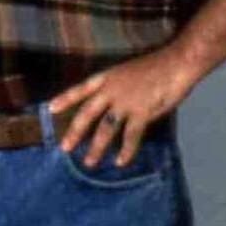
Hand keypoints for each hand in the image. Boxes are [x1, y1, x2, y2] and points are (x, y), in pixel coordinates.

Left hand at [49, 46, 195, 166]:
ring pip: (105, 129)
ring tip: (88, 162)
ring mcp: (125, 102)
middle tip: (64, 147)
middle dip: (75, 131)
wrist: (175, 63)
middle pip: (87, 113)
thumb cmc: (154, 66)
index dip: (65, 99)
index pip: (79, 90)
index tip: (50, 109)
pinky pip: (131, 136)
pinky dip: (126, 151)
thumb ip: (115, 88)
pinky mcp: (142, 113)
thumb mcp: (125, 72)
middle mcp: (110, 90)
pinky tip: (120, 162)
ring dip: (96, 147)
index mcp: (105, 77)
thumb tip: (108, 106)